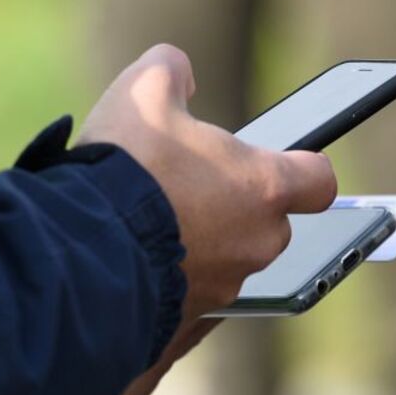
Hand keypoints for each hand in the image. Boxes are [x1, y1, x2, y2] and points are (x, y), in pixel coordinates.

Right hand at [81, 44, 337, 394]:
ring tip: (146, 223)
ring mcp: (225, 289)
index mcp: (262, 188)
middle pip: (267, 224)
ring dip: (199, 245)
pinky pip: (188, 298)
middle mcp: (255, 244)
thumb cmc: (123, 169)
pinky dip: (168, 281)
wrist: (76, 251)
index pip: (318, 179)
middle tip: (186, 185)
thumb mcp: (143, 90)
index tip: (284, 160)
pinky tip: (131, 260)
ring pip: (226, 262)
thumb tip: (178, 70)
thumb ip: (170, 70)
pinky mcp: (187, 325)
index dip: (303, 166)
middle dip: (235, 206)